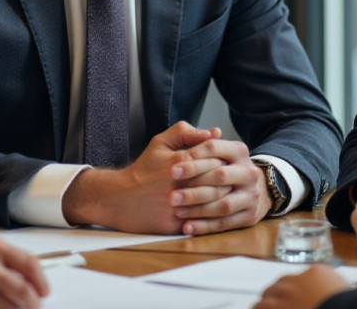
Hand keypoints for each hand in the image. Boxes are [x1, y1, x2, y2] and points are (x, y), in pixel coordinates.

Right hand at [62, 121, 219, 232]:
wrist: (120, 198)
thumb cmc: (144, 169)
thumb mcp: (160, 143)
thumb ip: (186, 132)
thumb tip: (214, 132)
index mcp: (178, 161)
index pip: (213, 157)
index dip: (224, 158)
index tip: (229, 160)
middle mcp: (179, 184)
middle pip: (217, 179)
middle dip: (229, 177)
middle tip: (236, 176)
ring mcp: (179, 205)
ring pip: (214, 201)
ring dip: (225, 196)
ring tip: (229, 192)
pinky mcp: (177, 224)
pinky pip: (204, 220)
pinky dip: (214, 216)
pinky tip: (219, 210)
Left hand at [168, 137, 272, 234]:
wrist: (248, 187)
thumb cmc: (220, 165)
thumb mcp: (211, 147)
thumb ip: (199, 136)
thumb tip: (209, 131)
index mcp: (238, 150)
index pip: (213, 148)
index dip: (192, 158)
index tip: (173, 169)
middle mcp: (248, 172)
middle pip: (219, 176)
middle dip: (193, 186)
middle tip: (171, 194)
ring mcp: (251, 195)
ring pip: (223, 204)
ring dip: (198, 208)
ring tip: (177, 210)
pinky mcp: (249, 216)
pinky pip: (225, 223)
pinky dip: (204, 226)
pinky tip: (186, 226)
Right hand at [254, 264, 349, 308]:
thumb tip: (281, 306)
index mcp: (281, 306)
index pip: (260, 305)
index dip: (259, 307)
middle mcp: (286, 290)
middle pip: (269, 290)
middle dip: (269, 297)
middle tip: (272, 304)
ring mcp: (301, 278)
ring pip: (285, 279)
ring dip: (284, 287)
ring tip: (289, 294)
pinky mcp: (317, 270)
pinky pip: (308, 274)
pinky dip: (308, 281)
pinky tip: (315, 288)